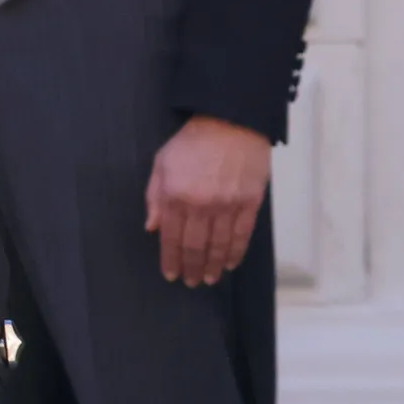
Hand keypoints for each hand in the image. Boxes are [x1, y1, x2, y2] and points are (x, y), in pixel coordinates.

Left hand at [144, 116, 270, 287]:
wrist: (231, 121)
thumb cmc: (191, 142)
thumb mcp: (162, 164)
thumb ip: (155, 197)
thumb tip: (152, 228)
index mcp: (176, 196)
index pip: (171, 237)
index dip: (170, 259)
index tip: (170, 275)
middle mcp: (202, 205)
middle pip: (195, 246)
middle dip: (191, 268)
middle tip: (191, 282)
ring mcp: (228, 204)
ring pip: (220, 245)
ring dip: (213, 266)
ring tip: (209, 279)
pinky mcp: (250, 201)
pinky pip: (242, 234)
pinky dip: (236, 252)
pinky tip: (230, 263)